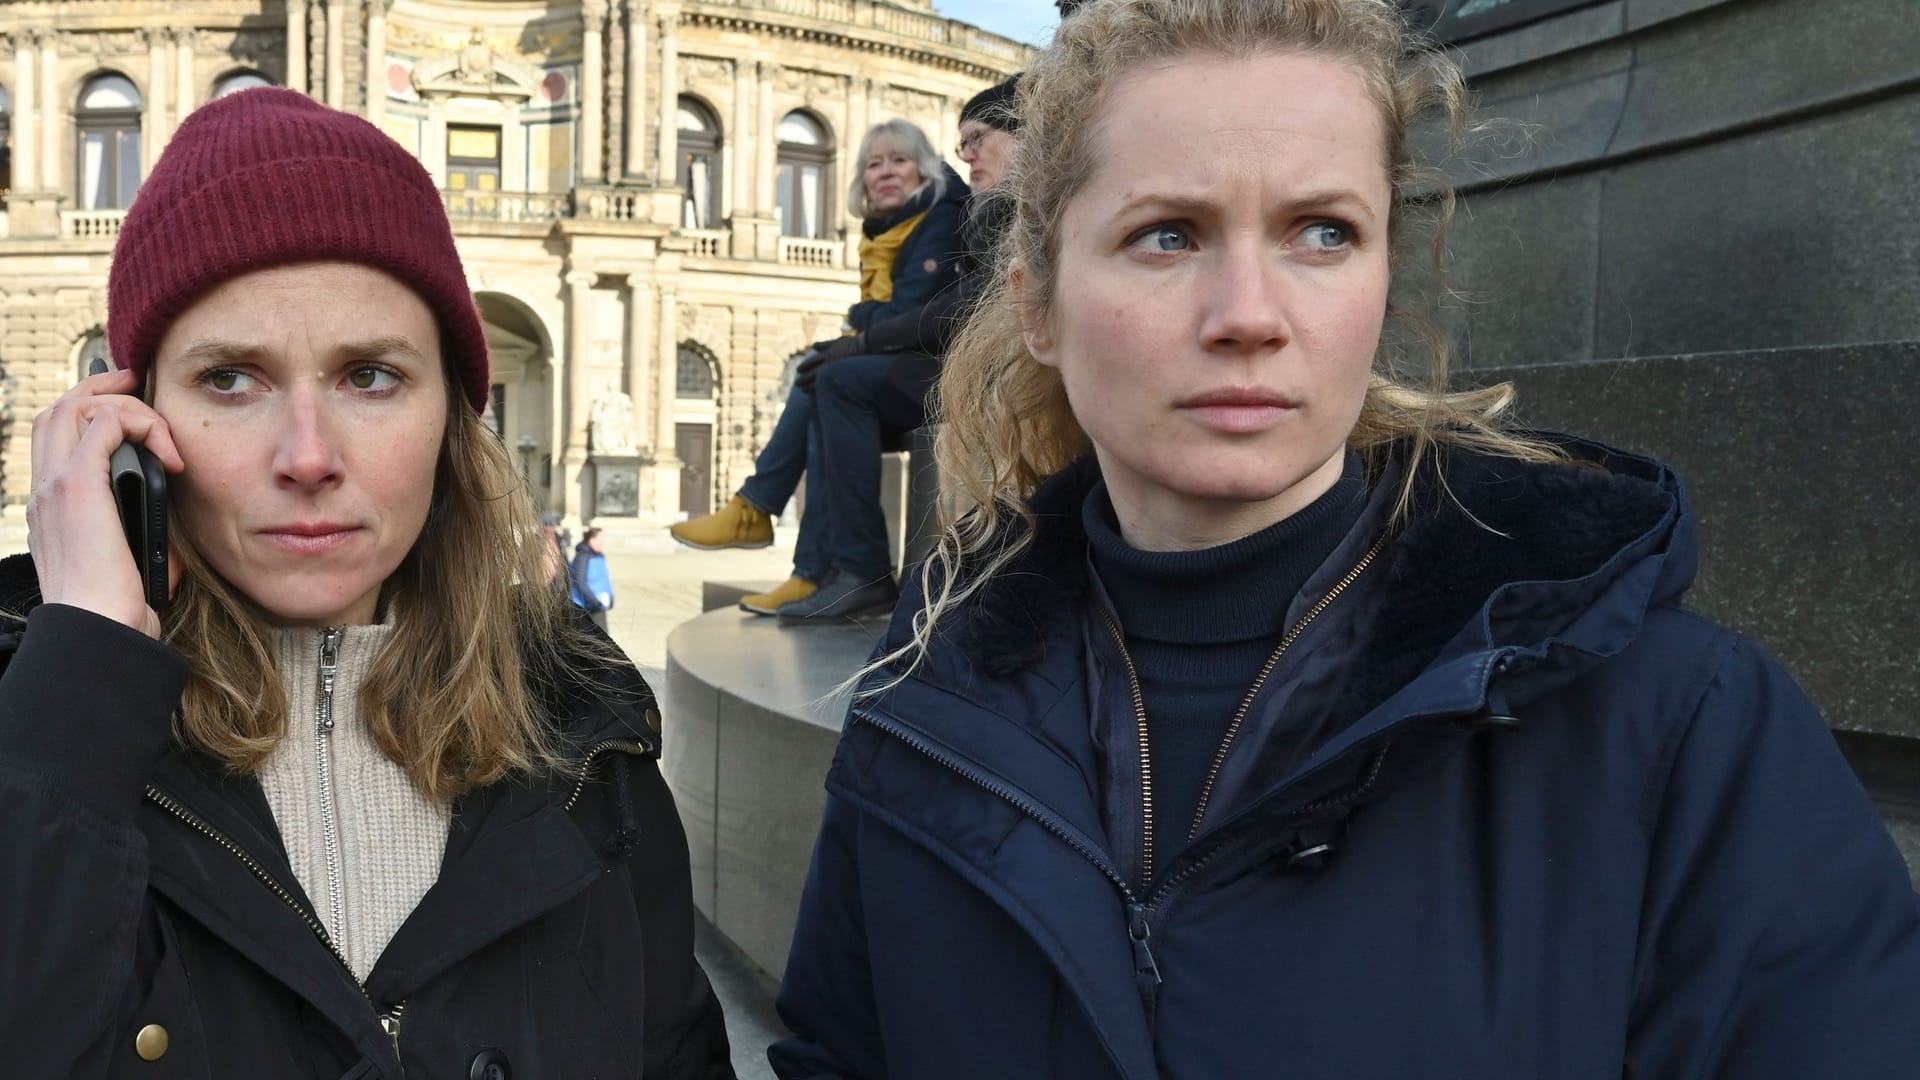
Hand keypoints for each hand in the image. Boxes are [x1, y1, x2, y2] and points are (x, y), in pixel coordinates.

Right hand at [27, 367, 185, 636]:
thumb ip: (137, 537)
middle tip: (138, 384)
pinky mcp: (76, 486)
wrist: (96, 628)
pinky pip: (103, 422)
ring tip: (158, 421)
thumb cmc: (116, 607)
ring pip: (73, 406)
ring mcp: (55, 484)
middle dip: (99, 388)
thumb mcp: (128, 561)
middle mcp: (44, 488)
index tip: (135, 416)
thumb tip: (168, 538)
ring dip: (122, 403)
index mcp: (51, 504)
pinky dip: (140, 423)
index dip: (89, 413)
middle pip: (56, 410)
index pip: (55, 438)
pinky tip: (169, 455)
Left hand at [796, 335, 865, 391]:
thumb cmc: (852, 343)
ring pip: (818, 382)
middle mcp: (828, 364)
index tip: (798, 371)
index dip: (803, 367)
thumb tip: (813, 346)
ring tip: (803, 390)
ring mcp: (835, 371)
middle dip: (803, 380)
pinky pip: (828, 385)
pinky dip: (820, 389)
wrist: (865, 348)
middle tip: (797, 384)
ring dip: (809, 387)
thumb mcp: (836, 341)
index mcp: (826, 354)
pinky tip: (817, 392)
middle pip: (811, 374)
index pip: (810, 363)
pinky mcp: (841, 378)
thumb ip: (824, 344)